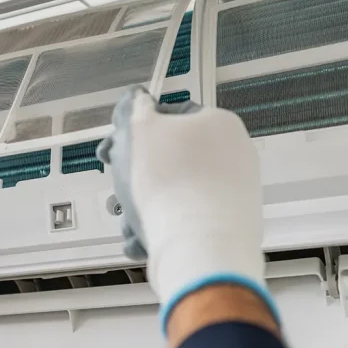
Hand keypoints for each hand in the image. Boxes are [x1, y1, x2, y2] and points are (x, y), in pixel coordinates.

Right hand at [97, 87, 277, 332]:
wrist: (200, 248)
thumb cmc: (168, 182)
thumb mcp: (136, 129)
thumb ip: (132, 108)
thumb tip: (136, 99)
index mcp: (218, 124)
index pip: (170, 116)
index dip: (133, 132)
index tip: (112, 152)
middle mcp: (234, 155)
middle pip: (169, 159)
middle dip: (134, 177)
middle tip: (117, 191)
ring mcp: (235, 193)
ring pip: (174, 193)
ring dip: (142, 206)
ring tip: (127, 221)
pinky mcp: (230, 227)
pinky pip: (187, 220)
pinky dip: (162, 228)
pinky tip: (143, 240)